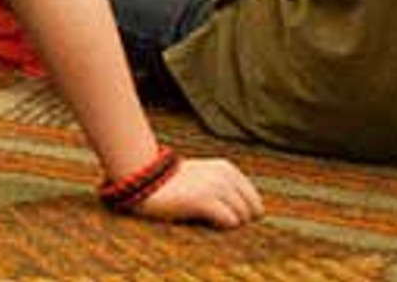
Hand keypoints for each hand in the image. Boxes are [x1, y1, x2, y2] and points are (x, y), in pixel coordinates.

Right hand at [127, 157, 263, 228]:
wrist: (142, 181)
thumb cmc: (171, 185)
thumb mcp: (203, 176)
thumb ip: (225, 187)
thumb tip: (248, 212)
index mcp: (227, 168)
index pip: (255, 200)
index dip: (242, 213)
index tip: (223, 215)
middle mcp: (225, 175)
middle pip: (253, 211)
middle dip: (239, 220)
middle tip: (215, 221)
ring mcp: (216, 187)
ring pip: (243, 218)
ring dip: (227, 224)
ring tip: (207, 220)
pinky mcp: (204, 200)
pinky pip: (230, 222)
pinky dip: (220, 227)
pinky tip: (203, 222)